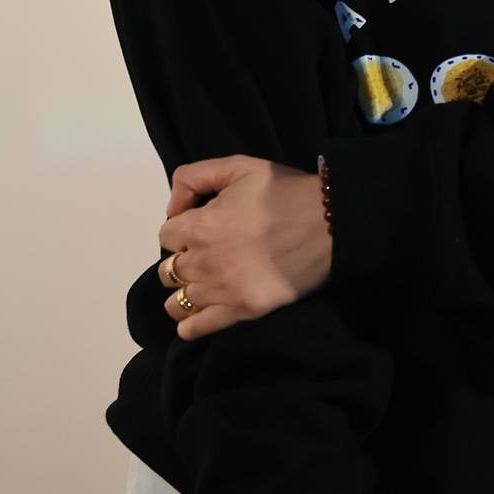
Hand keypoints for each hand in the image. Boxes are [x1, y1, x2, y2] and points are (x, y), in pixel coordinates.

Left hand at [156, 154, 331, 339]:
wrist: (327, 223)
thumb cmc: (284, 192)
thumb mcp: (239, 166)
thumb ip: (195, 176)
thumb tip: (173, 207)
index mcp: (200, 225)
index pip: (167, 235)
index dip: (181, 229)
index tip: (199, 227)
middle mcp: (203, 261)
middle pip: (169, 270)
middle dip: (183, 260)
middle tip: (206, 254)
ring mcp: (221, 290)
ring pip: (176, 302)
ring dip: (185, 291)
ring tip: (205, 284)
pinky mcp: (241, 310)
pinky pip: (196, 328)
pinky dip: (189, 325)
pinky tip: (197, 315)